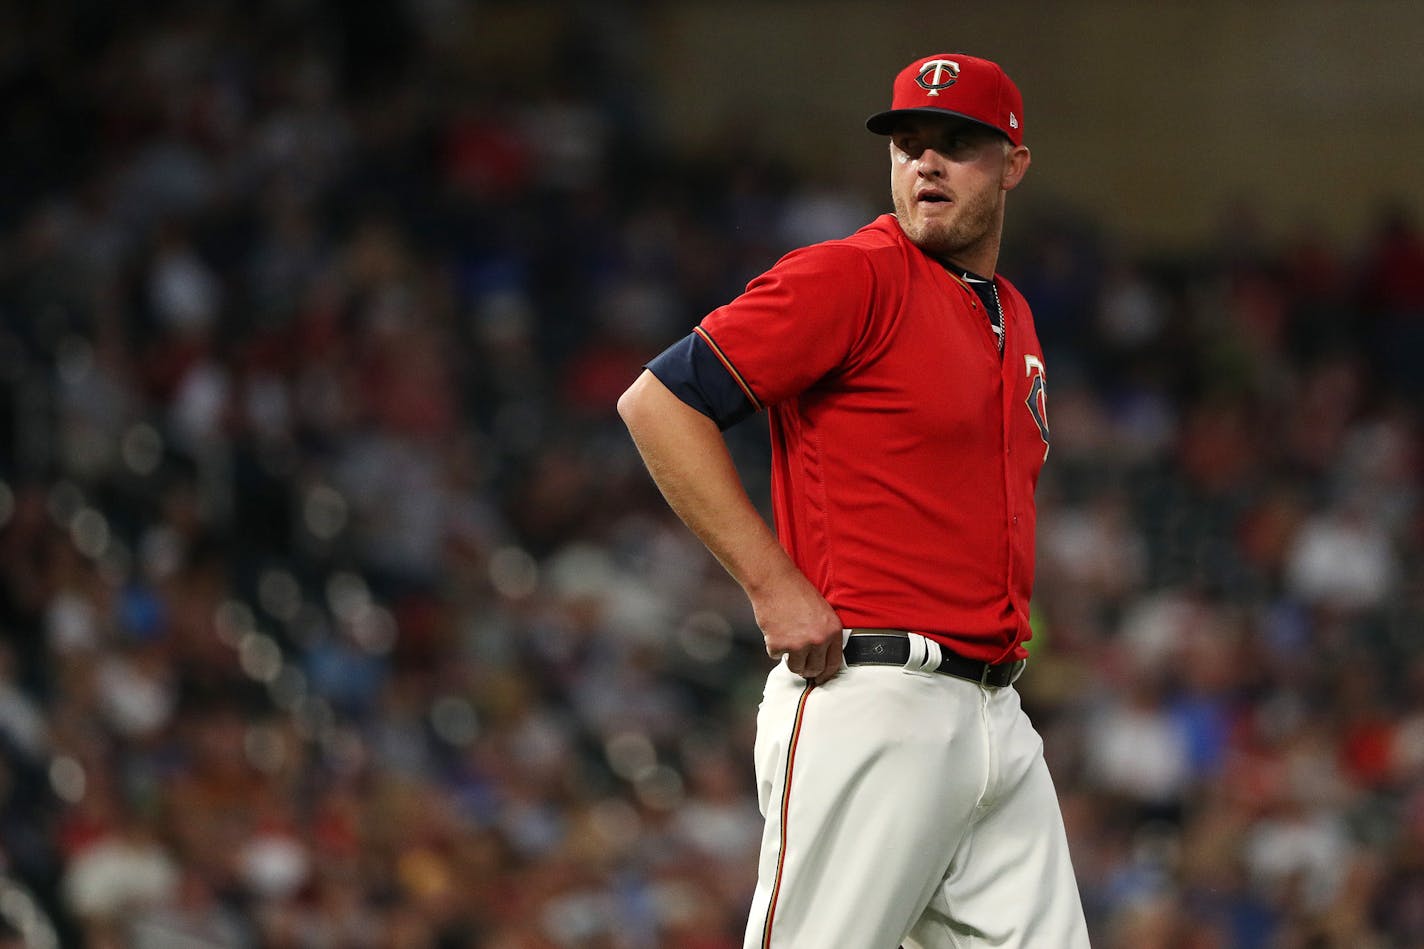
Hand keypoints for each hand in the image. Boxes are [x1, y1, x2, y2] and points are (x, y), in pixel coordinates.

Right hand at [749, 566, 844, 685]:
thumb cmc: (796, 592)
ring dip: (790, 659)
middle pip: (814, 669)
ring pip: (796, 667)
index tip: (820, 678)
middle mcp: (818, 639)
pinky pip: (776, 656)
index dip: (826, 674)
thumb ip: (824, 634)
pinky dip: (773, 646)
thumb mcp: (822, 611)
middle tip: (800, 663)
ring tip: (786, 642)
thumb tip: (819, 659)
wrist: (774, 581)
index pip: (834, 663)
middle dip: (807, 670)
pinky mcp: (779, 645)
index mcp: (832, 630)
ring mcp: (799, 644)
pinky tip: (774, 629)